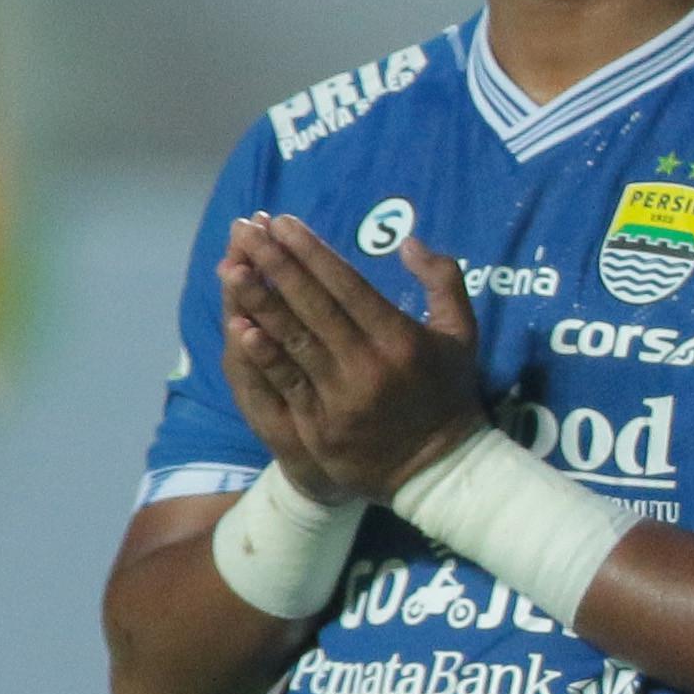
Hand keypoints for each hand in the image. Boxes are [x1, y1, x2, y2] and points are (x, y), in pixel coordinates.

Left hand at [221, 214, 490, 505]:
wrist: (438, 470)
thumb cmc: (448, 393)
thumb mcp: (463, 333)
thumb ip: (443, 280)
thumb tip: (408, 242)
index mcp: (400, 338)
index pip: (346, 284)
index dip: (310, 251)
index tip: (282, 223)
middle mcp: (368, 364)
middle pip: (312, 304)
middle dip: (275, 264)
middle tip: (247, 231)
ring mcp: (341, 397)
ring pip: (292, 339)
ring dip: (257, 301)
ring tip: (231, 268)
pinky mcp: (320, 426)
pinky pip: (285, 382)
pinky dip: (261, 354)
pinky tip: (239, 326)